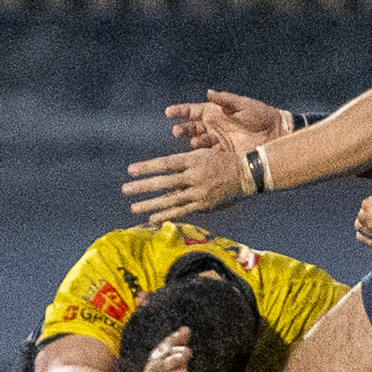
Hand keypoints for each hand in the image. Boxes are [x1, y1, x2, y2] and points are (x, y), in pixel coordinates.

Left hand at [123, 145, 243, 222]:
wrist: (246, 173)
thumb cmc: (224, 160)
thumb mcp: (204, 153)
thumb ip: (185, 162)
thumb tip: (165, 168)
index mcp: (194, 160)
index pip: (166, 164)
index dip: (148, 167)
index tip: (131, 170)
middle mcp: (195, 176)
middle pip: (164, 182)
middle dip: (144, 186)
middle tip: (126, 189)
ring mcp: (199, 192)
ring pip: (170, 199)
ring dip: (151, 203)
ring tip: (134, 207)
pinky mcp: (203, 204)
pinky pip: (182, 211)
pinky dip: (166, 214)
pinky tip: (153, 218)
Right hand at [168, 90, 283, 151]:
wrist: (275, 133)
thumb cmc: (260, 115)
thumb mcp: (243, 105)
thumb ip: (225, 100)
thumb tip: (209, 92)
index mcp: (214, 112)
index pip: (191, 111)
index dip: (179, 111)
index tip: (168, 112)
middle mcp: (212, 127)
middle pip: (190, 128)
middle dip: (182, 129)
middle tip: (178, 131)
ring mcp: (217, 141)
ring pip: (197, 142)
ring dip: (193, 142)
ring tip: (196, 142)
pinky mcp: (223, 154)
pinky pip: (209, 155)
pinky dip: (203, 155)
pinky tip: (201, 154)